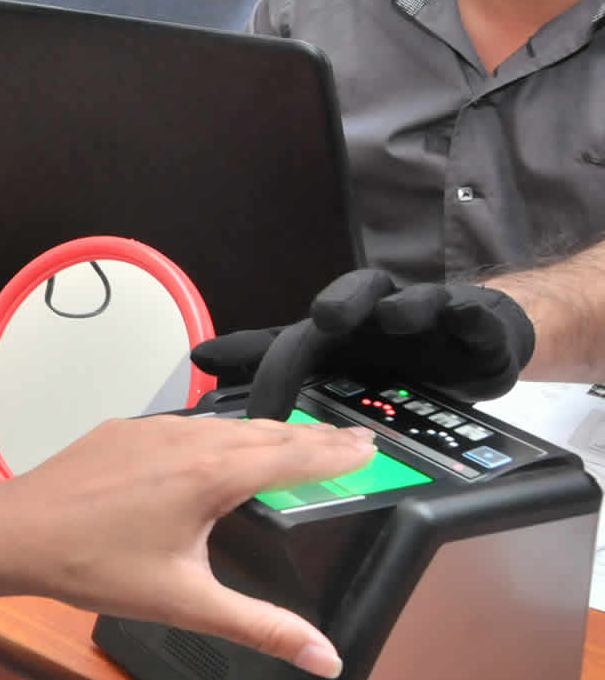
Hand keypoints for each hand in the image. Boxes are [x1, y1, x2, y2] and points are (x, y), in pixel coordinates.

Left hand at [0, 414, 375, 678]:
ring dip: (265, 432)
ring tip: (294, 441)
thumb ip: (260, 626)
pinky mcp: (120, 431)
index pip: (293, 455)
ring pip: (223, 425)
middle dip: (309, 437)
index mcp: (210, 475)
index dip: (335, 452)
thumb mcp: (185, 601)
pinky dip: (218, 433)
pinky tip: (217, 446)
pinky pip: (184, 425)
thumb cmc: (92, 565)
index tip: (370, 446)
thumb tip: (324, 656)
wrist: (12, 531)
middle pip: (264, 432)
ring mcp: (148, 430)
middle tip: (349, 441)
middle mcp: (184, 440)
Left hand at [190, 268, 534, 401]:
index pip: (286, 338)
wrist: (474, 334)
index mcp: (336, 326)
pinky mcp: (470, 321)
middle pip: (351, 299)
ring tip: (395, 317)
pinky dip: (467, 318)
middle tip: (325, 317)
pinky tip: (463, 320)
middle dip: (337, 305)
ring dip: (403, 306)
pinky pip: (470, 317)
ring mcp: (424, 313)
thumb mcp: (334, 363)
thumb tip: (208, 380)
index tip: (206, 360)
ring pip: (412, 300)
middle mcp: (374, 310)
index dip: (250, 351)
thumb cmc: (394, 349)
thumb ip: (276, 369)